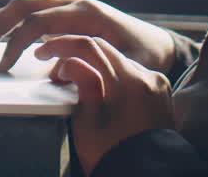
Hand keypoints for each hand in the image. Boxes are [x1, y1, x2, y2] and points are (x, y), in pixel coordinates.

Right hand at [0, 0, 176, 72]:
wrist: (156, 45)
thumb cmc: (142, 55)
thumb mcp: (124, 64)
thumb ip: (92, 65)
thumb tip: (55, 72)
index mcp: (86, 12)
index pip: (40, 22)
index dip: (18, 44)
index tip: (3, 68)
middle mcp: (73, 3)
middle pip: (25, 5)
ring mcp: (67, 6)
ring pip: (23, 6)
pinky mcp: (64, 15)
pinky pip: (30, 13)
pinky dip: (9, 24)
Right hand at [38, 35, 174, 174]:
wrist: (146, 174)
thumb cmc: (114, 156)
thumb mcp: (88, 123)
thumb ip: (82, 84)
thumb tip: (70, 62)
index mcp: (128, 83)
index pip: (91, 47)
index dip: (63, 45)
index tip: (45, 51)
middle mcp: (147, 77)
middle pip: (106, 50)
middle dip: (79, 55)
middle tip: (58, 70)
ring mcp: (157, 83)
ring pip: (120, 61)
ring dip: (98, 67)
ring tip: (80, 85)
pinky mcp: (162, 91)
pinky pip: (135, 74)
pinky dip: (117, 77)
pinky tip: (105, 92)